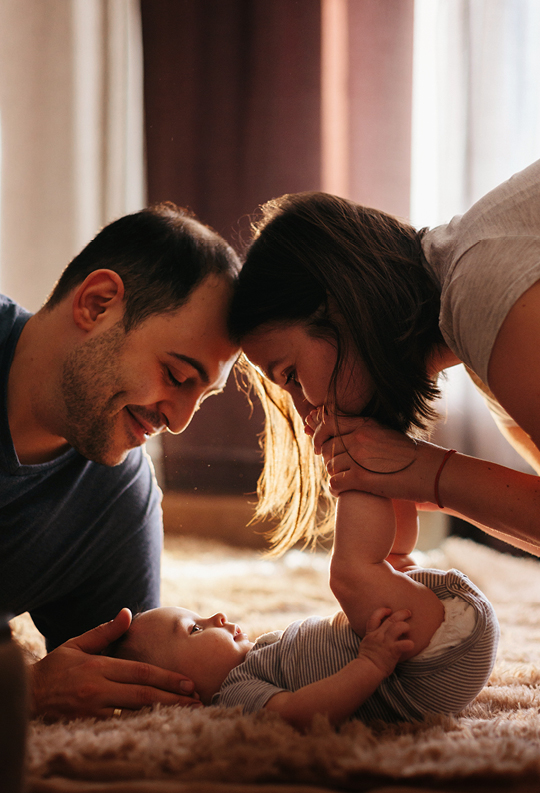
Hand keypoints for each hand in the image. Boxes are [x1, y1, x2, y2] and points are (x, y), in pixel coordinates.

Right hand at [29, 609, 200, 720]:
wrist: (29, 694)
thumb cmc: (56, 667)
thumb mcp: (78, 644)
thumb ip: (105, 631)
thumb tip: (127, 613)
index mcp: (99, 667)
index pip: (140, 672)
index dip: (166, 678)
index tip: (188, 682)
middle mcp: (98, 689)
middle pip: (143, 694)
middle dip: (172, 697)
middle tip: (196, 699)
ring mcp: (93, 709)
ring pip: (134, 711)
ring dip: (161, 710)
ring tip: (185, 710)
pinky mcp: (88, 723)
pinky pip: (120, 722)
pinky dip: (141, 721)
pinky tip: (159, 720)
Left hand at [305, 411, 442, 502]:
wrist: (435, 472)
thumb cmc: (416, 457)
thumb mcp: (389, 435)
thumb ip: (368, 435)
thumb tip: (350, 439)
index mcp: (366, 424)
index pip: (328, 423)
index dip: (319, 435)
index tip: (319, 446)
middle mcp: (360, 437)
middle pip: (327, 447)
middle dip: (328, 459)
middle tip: (336, 469)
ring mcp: (360, 457)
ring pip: (330, 466)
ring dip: (334, 475)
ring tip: (343, 482)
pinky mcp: (362, 478)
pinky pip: (335, 483)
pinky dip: (335, 489)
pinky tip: (342, 492)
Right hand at [357, 607, 413, 675]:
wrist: (366, 669)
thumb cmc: (366, 660)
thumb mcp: (366, 644)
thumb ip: (372, 639)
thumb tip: (379, 637)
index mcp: (371, 633)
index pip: (375, 617)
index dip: (382, 611)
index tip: (389, 610)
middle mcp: (379, 635)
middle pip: (391, 619)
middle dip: (401, 613)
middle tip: (408, 612)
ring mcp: (386, 642)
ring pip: (398, 627)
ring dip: (405, 626)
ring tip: (408, 629)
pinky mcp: (392, 650)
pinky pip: (404, 644)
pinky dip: (409, 643)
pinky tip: (411, 645)